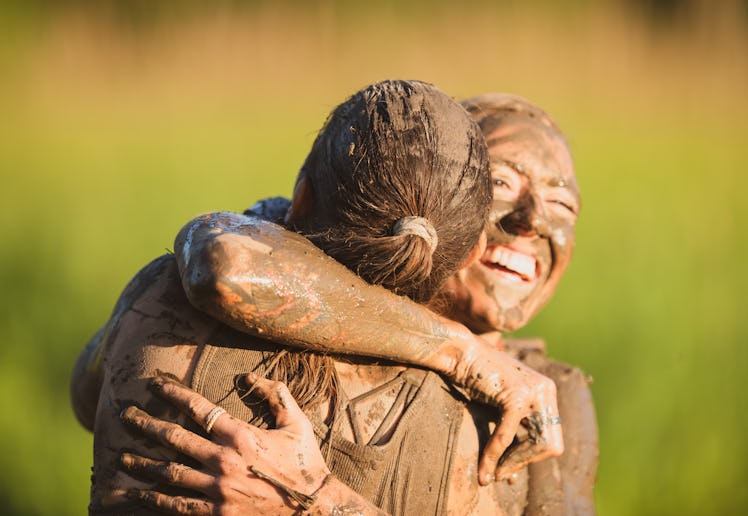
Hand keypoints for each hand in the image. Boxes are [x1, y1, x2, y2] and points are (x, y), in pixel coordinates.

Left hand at [118, 373, 331, 514]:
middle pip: (174, 439)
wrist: (313, 508)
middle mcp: (224, 461)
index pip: (198, 408)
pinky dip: (155, 500)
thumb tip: (248, 376)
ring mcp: (218, 491)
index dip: (173, 394)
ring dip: (142, 465)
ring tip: (121, 457)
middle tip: (126, 416)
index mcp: (241, 435)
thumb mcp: (296, 422)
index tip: (154, 385)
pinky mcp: (218, 514)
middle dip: (146, 425)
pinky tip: (139, 494)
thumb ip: (275, 394)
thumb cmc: (305, 462)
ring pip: (169, 474)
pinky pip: (178, 506)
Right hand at [447, 337, 563, 484]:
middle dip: (523, 464)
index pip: (551, 438)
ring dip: (511, 464)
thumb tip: (513, 477)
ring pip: (534, 445)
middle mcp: (546, 390)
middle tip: (500, 476)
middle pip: (550, 445)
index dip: (530, 458)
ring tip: (492, 474)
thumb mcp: (500, 407)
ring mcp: (534, 392)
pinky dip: (494, 456)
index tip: (508, 470)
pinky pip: (506, 437)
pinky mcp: (516, 396)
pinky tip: (484, 468)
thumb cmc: (474, 377)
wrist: (459, 351)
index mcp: (547, 392)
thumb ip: (512, 433)